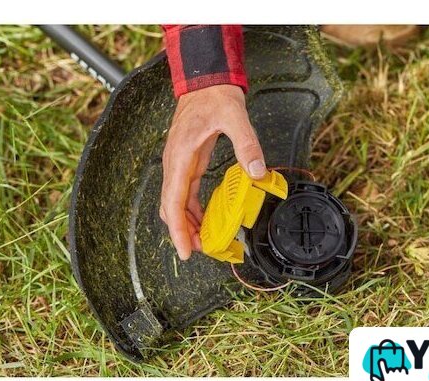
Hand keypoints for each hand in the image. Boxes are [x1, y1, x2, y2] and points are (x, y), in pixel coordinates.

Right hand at [160, 84, 266, 259]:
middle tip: (202, 250)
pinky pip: (184, 193)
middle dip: (183, 231)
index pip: (173, 202)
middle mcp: (174, 163)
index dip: (178, 230)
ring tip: (204, 240)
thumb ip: (247, 144)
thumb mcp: (235, 117)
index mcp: (181, 156)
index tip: (186, 251)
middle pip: (171, 207)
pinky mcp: (186, 163)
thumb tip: (257, 171)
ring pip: (175, 203)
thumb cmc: (214, 96)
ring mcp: (179, 164)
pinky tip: (203, 219)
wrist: (204, 81)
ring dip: (187, 223)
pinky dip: (191, 210)